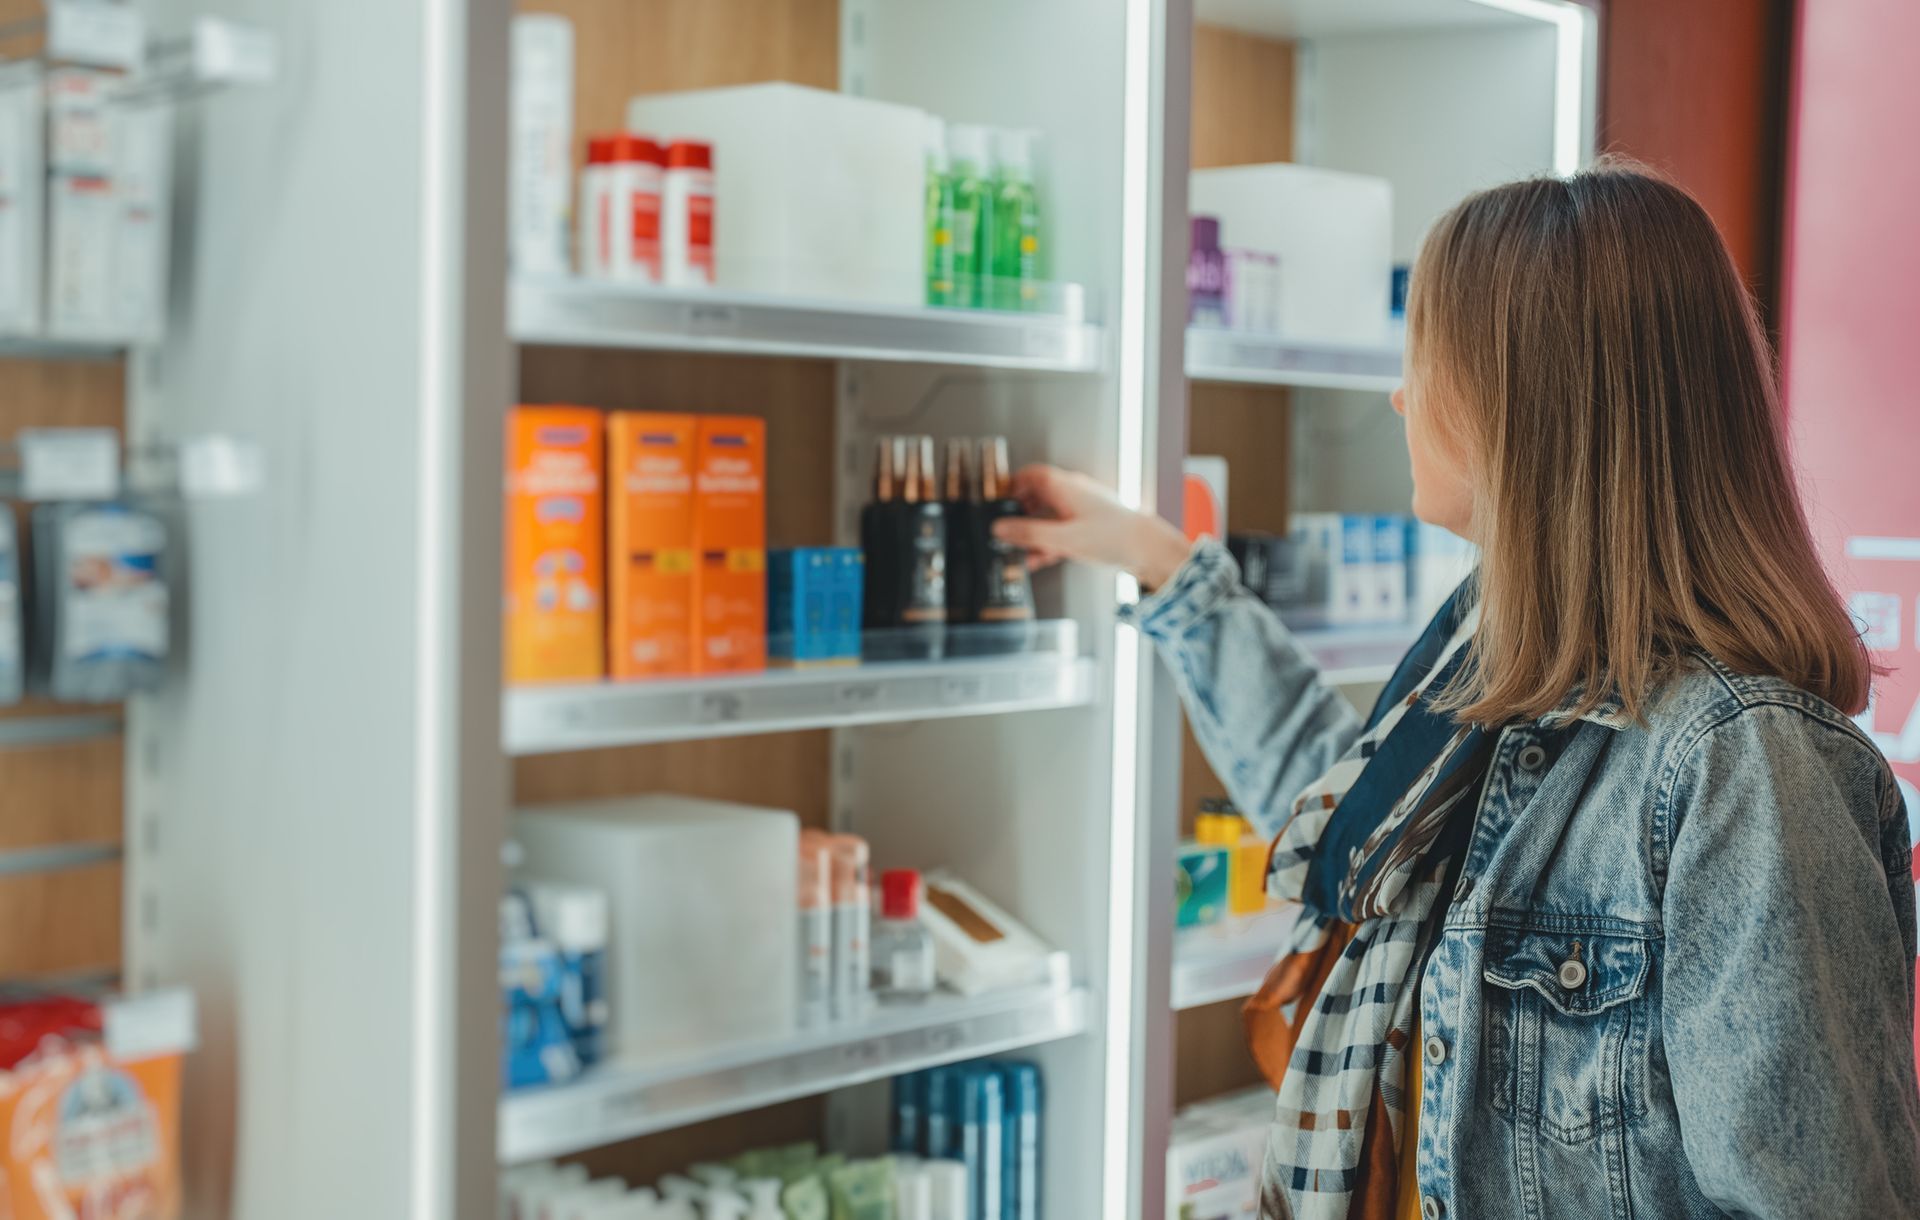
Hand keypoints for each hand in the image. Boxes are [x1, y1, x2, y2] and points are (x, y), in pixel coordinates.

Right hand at [991, 464, 1192, 588]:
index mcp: (1065, 486)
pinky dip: (1049, 542)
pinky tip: (1040, 560)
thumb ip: (1028, 534)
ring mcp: (1083, 509)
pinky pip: (1062, 530)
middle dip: (1019, 514)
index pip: (1031, 475)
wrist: (1150, 550)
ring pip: (1049, 516)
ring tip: (1020, 552)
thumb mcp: (1062, 538)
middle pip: (1038, 496)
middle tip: (1004, 531)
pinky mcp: (1091, 527)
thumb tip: (1000, 529)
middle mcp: (1074, 493)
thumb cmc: (1114, 537)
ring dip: (1033, 533)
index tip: (996, 502)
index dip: (1011, 486)